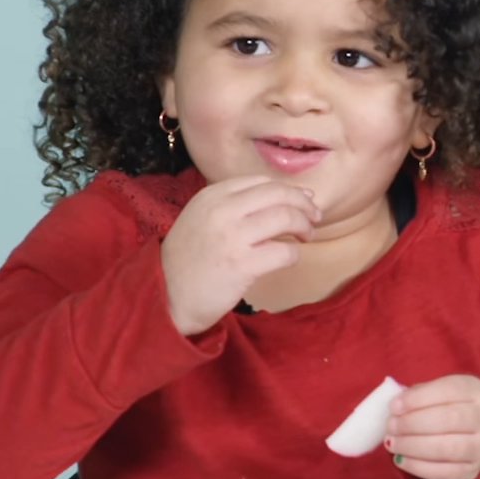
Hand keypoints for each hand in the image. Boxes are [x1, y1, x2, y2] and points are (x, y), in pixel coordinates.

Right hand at [160, 176, 321, 335]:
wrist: (165, 296)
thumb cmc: (189, 260)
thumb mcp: (202, 219)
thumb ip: (235, 205)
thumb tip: (290, 195)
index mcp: (211, 196)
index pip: (262, 182)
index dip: (288, 190)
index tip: (303, 200)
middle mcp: (221, 210)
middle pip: (279, 194)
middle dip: (304, 204)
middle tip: (314, 217)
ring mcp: (232, 237)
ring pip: (286, 218)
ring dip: (305, 226)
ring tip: (306, 236)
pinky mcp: (242, 265)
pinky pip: (285, 252)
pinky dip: (294, 254)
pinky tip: (288, 259)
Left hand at [385, 374, 479, 478]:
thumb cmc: (453, 408)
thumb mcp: (443, 393)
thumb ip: (421, 395)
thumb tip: (396, 405)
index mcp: (474, 391)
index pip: (448, 391)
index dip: (417, 399)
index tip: (394, 406)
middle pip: (448, 419)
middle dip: (412, 423)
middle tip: (391, 426)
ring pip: (446, 448)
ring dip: (412, 446)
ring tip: (392, 443)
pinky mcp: (471, 471)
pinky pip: (443, 472)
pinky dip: (417, 467)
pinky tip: (401, 460)